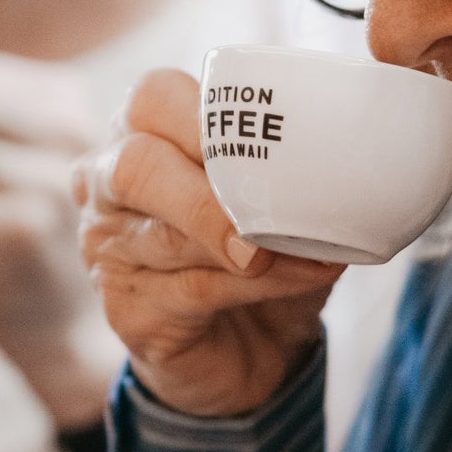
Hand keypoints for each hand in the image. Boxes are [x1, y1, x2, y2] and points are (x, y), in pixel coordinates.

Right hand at [76, 69, 342, 418]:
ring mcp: (107, 250)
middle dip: (206, 192)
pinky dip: (258, 285)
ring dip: (246, 245)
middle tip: (264, 217)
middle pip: (134, 166)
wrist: (245, 353)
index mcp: (139, 133)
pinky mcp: (125, 311)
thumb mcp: (275, 199)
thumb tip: (346, 156)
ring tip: (308, 252)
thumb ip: (292, 170)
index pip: (153, 98)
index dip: (209, 115)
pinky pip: (191, 291)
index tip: (275, 139)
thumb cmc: (258, 255)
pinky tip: (303, 278)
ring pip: (164, 237)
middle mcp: (106, 185)